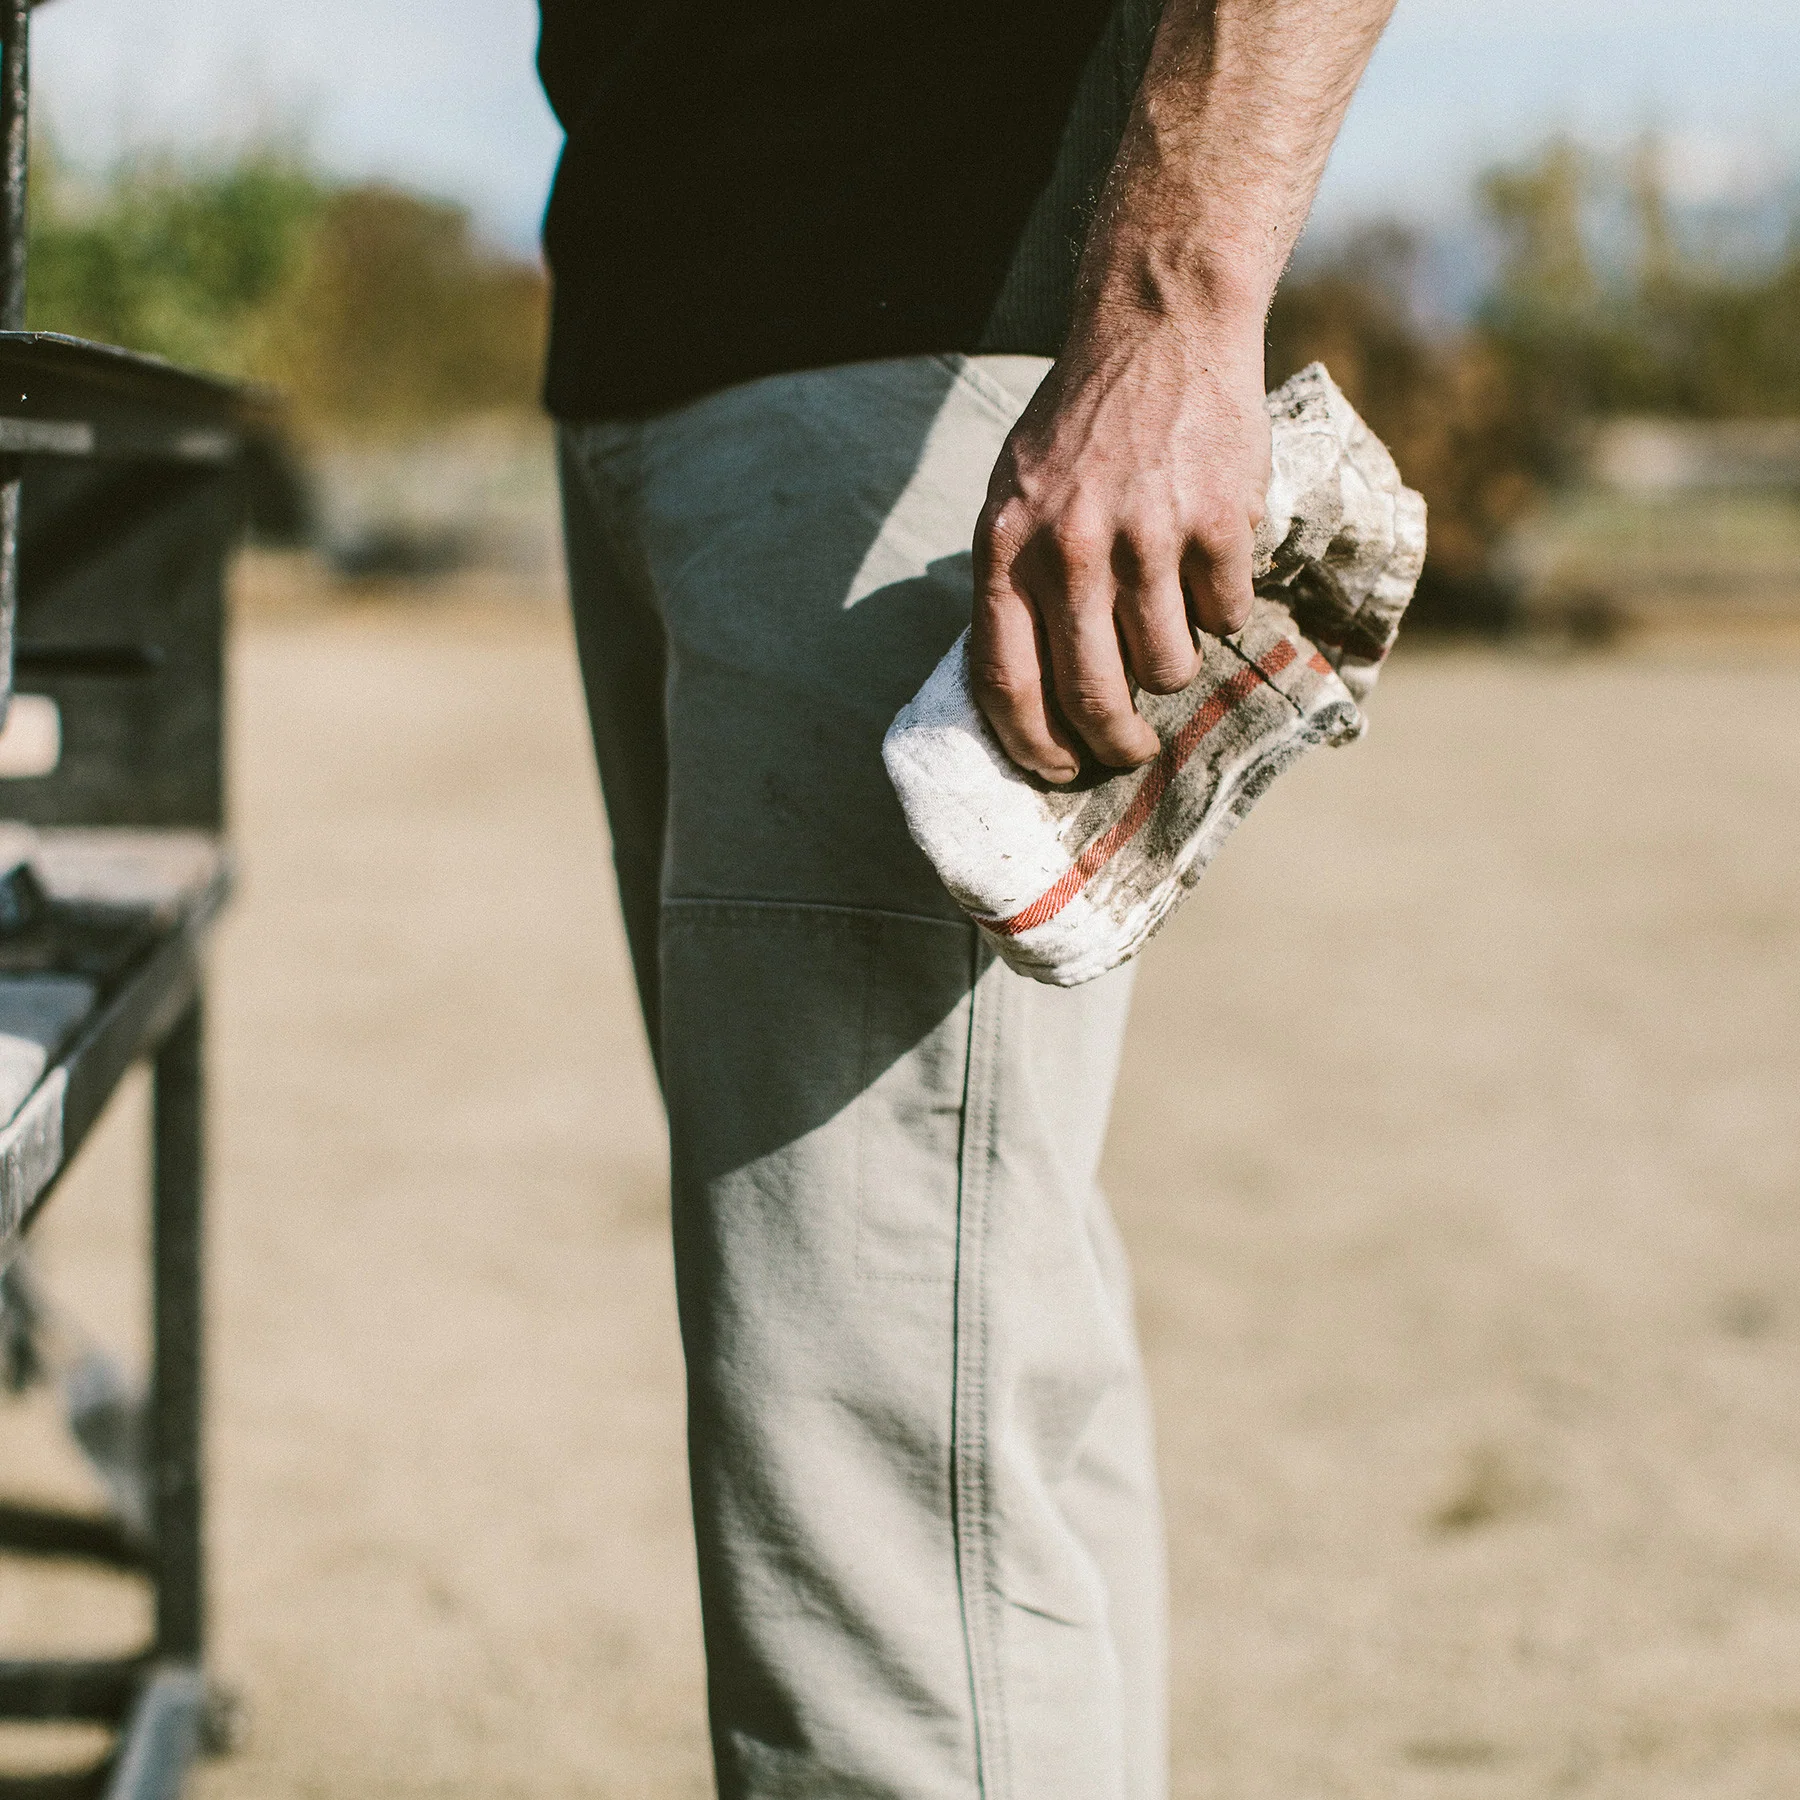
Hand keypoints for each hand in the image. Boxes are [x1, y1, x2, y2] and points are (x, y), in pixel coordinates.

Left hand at [970, 306, 1270, 783]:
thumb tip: (1024, 690)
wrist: (1158, 328)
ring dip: (1175, 671)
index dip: (1032, 745)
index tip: (1058, 769)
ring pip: (1168, 668)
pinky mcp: (1217, 524)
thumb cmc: (1079, 424)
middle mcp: (1070, 549)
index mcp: (1006, 548)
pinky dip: (1223, 607)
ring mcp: (1146, 537)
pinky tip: (1209, 566)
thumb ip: (1013, 582)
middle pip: (1093, 697)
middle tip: (1132, 751)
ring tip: (1172, 631)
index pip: (1006, 683)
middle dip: (1117, 745)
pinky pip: (1226, 614)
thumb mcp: (1014, 496)